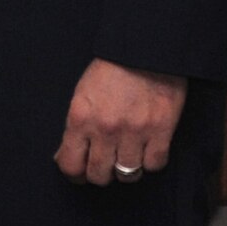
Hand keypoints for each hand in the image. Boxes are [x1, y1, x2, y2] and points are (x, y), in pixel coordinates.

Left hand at [54, 58, 186, 185]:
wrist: (144, 50)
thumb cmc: (110, 70)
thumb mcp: (81, 94)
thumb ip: (76, 126)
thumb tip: (65, 155)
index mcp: (80, 117)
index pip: (70, 164)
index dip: (74, 174)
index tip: (78, 172)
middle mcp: (105, 129)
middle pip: (99, 175)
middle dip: (98, 173)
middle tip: (102, 165)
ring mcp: (134, 132)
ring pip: (127, 174)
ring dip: (125, 169)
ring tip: (125, 157)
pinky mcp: (161, 131)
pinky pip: (154, 165)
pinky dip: (150, 161)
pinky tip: (146, 149)